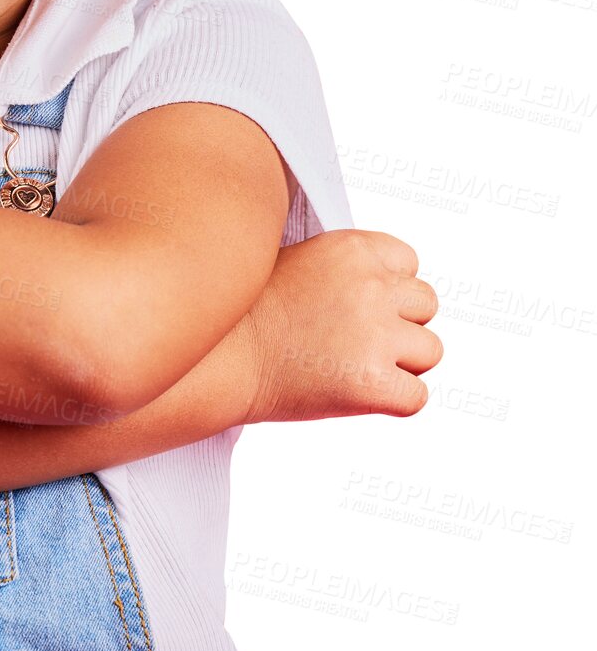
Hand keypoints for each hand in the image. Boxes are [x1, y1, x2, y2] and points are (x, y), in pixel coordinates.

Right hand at [241, 229, 442, 424]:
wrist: (218, 360)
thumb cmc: (247, 314)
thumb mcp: (298, 261)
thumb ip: (348, 269)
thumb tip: (388, 287)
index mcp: (351, 249)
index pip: (409, 262)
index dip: (387, 287)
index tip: (359, 304)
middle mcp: (370, 286)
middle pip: (427, 304)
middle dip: (399, 323)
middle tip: (355, 339)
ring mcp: (375, 335)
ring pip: (431, 350)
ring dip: (401, 362)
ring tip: (350, 365)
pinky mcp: (374, 383)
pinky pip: (417, 397)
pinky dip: (392, 401)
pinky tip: (352, 391)